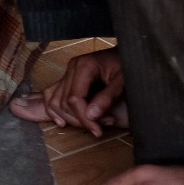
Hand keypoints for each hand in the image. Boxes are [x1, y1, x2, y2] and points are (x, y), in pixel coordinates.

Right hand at [9, 47, 124, 135]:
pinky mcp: (68, 79)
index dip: (84, 118)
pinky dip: (54, 111)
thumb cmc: (129, 65)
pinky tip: (63, 122)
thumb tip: (91, 115)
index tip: (98, 130)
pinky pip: (52, 96)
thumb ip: (108, 97)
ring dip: (71, 118)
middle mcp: (71, 68)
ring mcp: (68, 73)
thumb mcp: (124, 81)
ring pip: (55, 102)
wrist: (131, 54)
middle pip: (64, 103)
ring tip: (94, 123)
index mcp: (84, 65)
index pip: (74, 99)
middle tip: (103, 125)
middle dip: (81, 119)